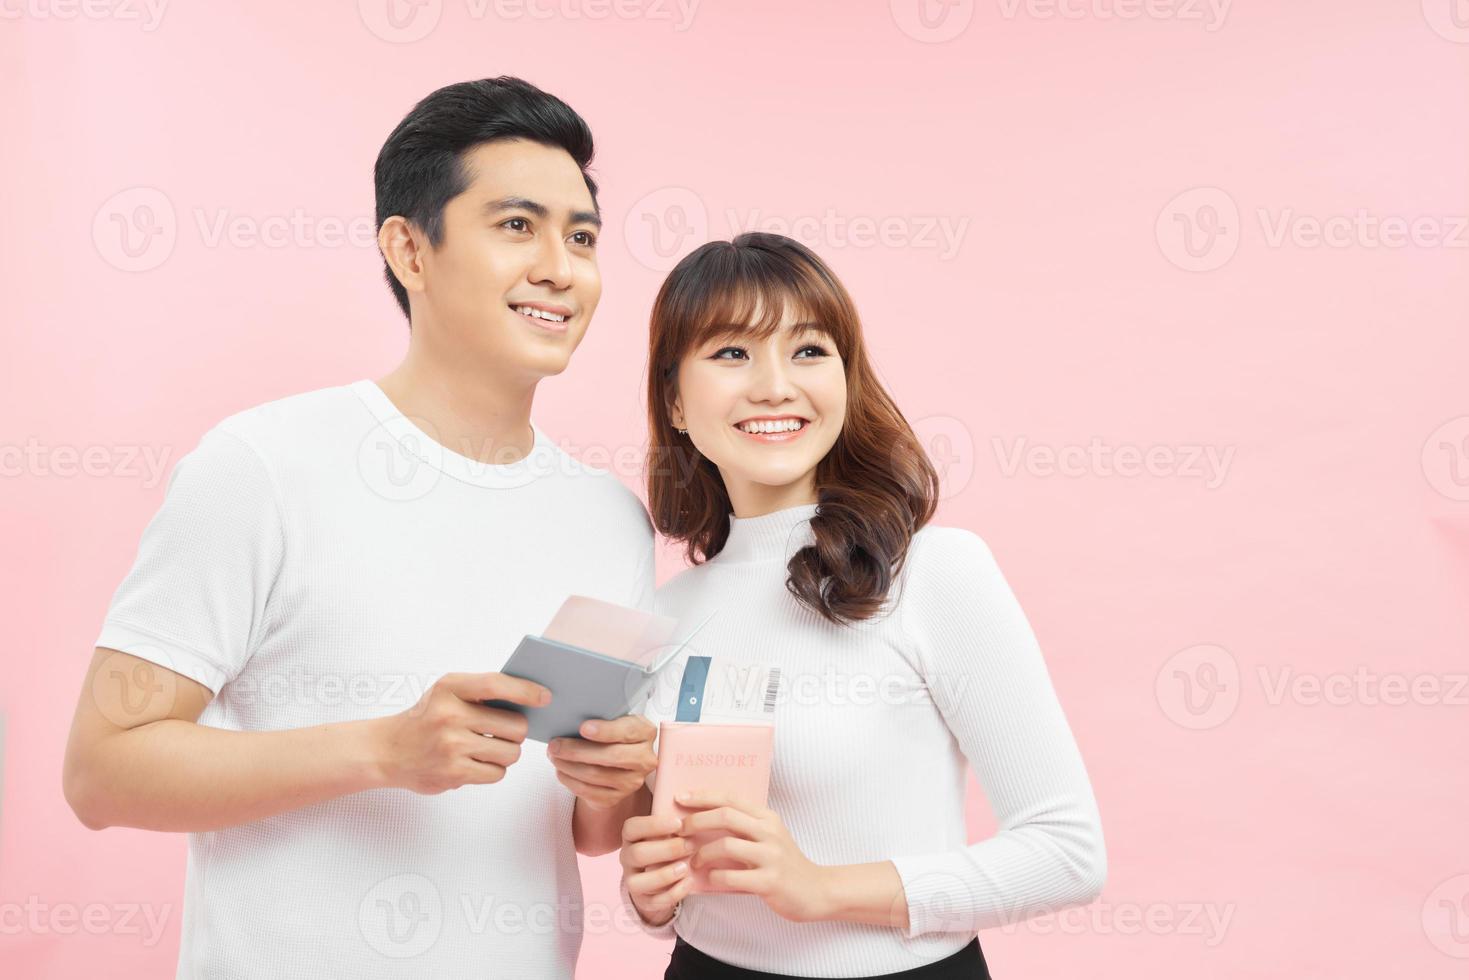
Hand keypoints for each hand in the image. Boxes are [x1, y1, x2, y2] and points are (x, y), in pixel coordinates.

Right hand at [372, 672, 549, 794]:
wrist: (386, 751)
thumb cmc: (426, 718)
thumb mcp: (446, 693)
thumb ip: (482, 692)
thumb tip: (531, 699)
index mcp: (450, 688)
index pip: (497, 684)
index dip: (526, 690)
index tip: (546, 697)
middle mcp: (450, 715)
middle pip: (515, 725)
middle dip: (516, 731)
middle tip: (504, 732)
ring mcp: (451, 746)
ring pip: (511, 752)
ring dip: (507, 752)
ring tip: (488, 748)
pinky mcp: (453, 773)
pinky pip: (497, 773)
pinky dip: (493, 770)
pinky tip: (476, 762)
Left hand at [547, 715, 657, 809]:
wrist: (618, 763)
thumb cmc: (612, 735)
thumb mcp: (614, 720)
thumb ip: (602, 717)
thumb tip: (570, 719)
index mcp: (646, 733)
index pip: (627, 732)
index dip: (605, 731)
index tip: (583, 728)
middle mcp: (645, 759)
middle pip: (610, 756)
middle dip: (577, 750)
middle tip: (555, 745)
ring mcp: (633, 782)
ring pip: (596, 775)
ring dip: (568, 766)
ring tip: (554, 756)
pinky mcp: (617, 798)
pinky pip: (589, 791)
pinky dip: (570, 780)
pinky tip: (561, 770)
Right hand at [620, 812, 693, 925]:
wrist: (663, 878)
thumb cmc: (668, 845)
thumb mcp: (667, 831)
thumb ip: (674, 823)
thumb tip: (695, 808)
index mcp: (631, 837)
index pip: (632, 827)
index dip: (653, 825)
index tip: (678, 823)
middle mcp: (627, 858)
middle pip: (636, 854)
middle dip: (665, 850)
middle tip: (689, 846)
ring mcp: (632, 881)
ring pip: (638, 882)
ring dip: (664, 875)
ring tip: (685, 867)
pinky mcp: (643, 900)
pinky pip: (653, 901)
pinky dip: (672, 893)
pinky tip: (689, 883)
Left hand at [678, 790, 831, 922]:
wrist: (816, 891)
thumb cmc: (785, 863)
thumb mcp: (770, 837)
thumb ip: (745, 826)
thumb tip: (705, 817)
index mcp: (767, 817)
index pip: (730, 797)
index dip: (703, 795)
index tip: (680, 797)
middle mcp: (770, 832)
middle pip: (725, 816)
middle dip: (696, 820)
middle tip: (679, 831)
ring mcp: (771, 856)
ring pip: (726, 845)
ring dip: (702, 853)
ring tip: (693, 861)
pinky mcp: (769, 882)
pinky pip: (732, 876)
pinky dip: (714, 877)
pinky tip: (710, 879)